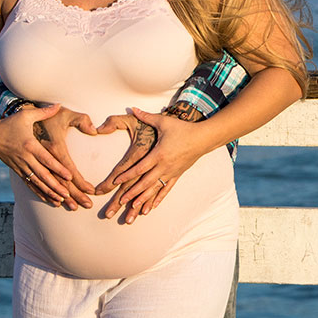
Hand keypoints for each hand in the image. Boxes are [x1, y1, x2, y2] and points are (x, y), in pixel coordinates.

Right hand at [0, 103, 96, 209]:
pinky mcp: (18, 171)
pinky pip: (30, 184)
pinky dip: (40, 193)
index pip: (46, 159)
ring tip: (62, 201)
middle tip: (69, 195)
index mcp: (30, 145)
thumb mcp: (26, 115)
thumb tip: (59, 105)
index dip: (57, 168)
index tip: (69, 176)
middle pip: (43, 175)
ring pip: (37, 182)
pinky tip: (51, 200)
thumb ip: (44, 112)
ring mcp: (21, 166)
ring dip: (49, 192)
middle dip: (56, 185)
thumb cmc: (10, 124)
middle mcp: (25, 158)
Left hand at [95, 108, 211, 222]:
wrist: (203, 138)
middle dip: (132, 193)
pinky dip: (158, 199)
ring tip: (133, 209)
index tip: (115, 182)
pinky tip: (151, 208)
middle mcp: (164, 166)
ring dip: (143, 199)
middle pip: (145, 183)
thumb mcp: (163, 121)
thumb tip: (133, 109)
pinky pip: (166, 189)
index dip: (126, 175)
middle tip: (120, 201)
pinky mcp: (177, 175)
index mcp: (158, 154)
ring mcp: (171, 172)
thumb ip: (146, 117)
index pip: (139, 168)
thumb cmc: (182, 129)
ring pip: (155, 189)